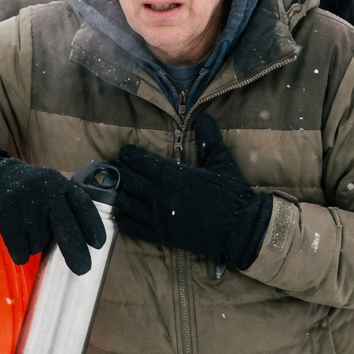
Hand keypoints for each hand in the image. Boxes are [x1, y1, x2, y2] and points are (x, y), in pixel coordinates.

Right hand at [0, 144, 106, 274]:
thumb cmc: (23, 190)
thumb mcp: (47, 187)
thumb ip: (62, 206)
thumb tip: (82, 242)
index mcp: (60, 184)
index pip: (83, 206)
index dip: (93, 226)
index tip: (98, 244)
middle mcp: (46, 192)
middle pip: (67, 229)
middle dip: (76, 253)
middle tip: (82, 269)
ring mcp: (26, 203)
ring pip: (40, 243)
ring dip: (35, 246)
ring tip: (26, 232)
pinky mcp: (7, 215)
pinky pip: (21, 249)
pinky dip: (20, 253)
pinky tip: (16, 243)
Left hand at [113, 114, 272, 269]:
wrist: (241, 229)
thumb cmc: (233, 194)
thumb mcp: (222, 162)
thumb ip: (210, 139)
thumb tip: (204, 116)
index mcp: (174, 175)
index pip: (140, 161)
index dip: (128, 155)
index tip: (123, 152)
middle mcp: (161, 195)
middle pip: (128, 180)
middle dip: (118, 172)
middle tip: (112, 167)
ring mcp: (158, 217)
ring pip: (126, 203)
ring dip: (117, 193)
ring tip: (112, 187)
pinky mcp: (161, 236)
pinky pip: (133, 227)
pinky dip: (122, 219)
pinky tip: (119, 213)